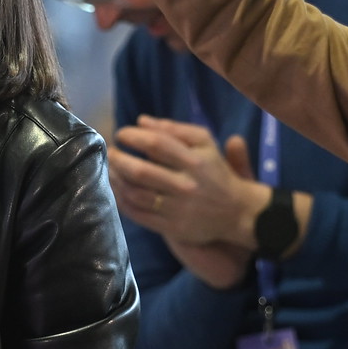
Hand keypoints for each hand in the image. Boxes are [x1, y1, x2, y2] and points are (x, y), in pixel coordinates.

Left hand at [111, 116, 303, 289]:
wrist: (238, 212)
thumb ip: (175, 130)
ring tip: (110, 170)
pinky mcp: (172, 228)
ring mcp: (178, 209)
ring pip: (136, 194)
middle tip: (109, 152)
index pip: (157, 144)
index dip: (133, 137)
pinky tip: (117, 190)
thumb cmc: (217, 172)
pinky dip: (122, 201)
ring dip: (116, 180)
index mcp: (195, 161)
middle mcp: (186, 186)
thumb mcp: (205, 144)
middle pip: (141, 171)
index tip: (121, 134)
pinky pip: (139, 215)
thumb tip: (141, 120)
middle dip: (118, 159)